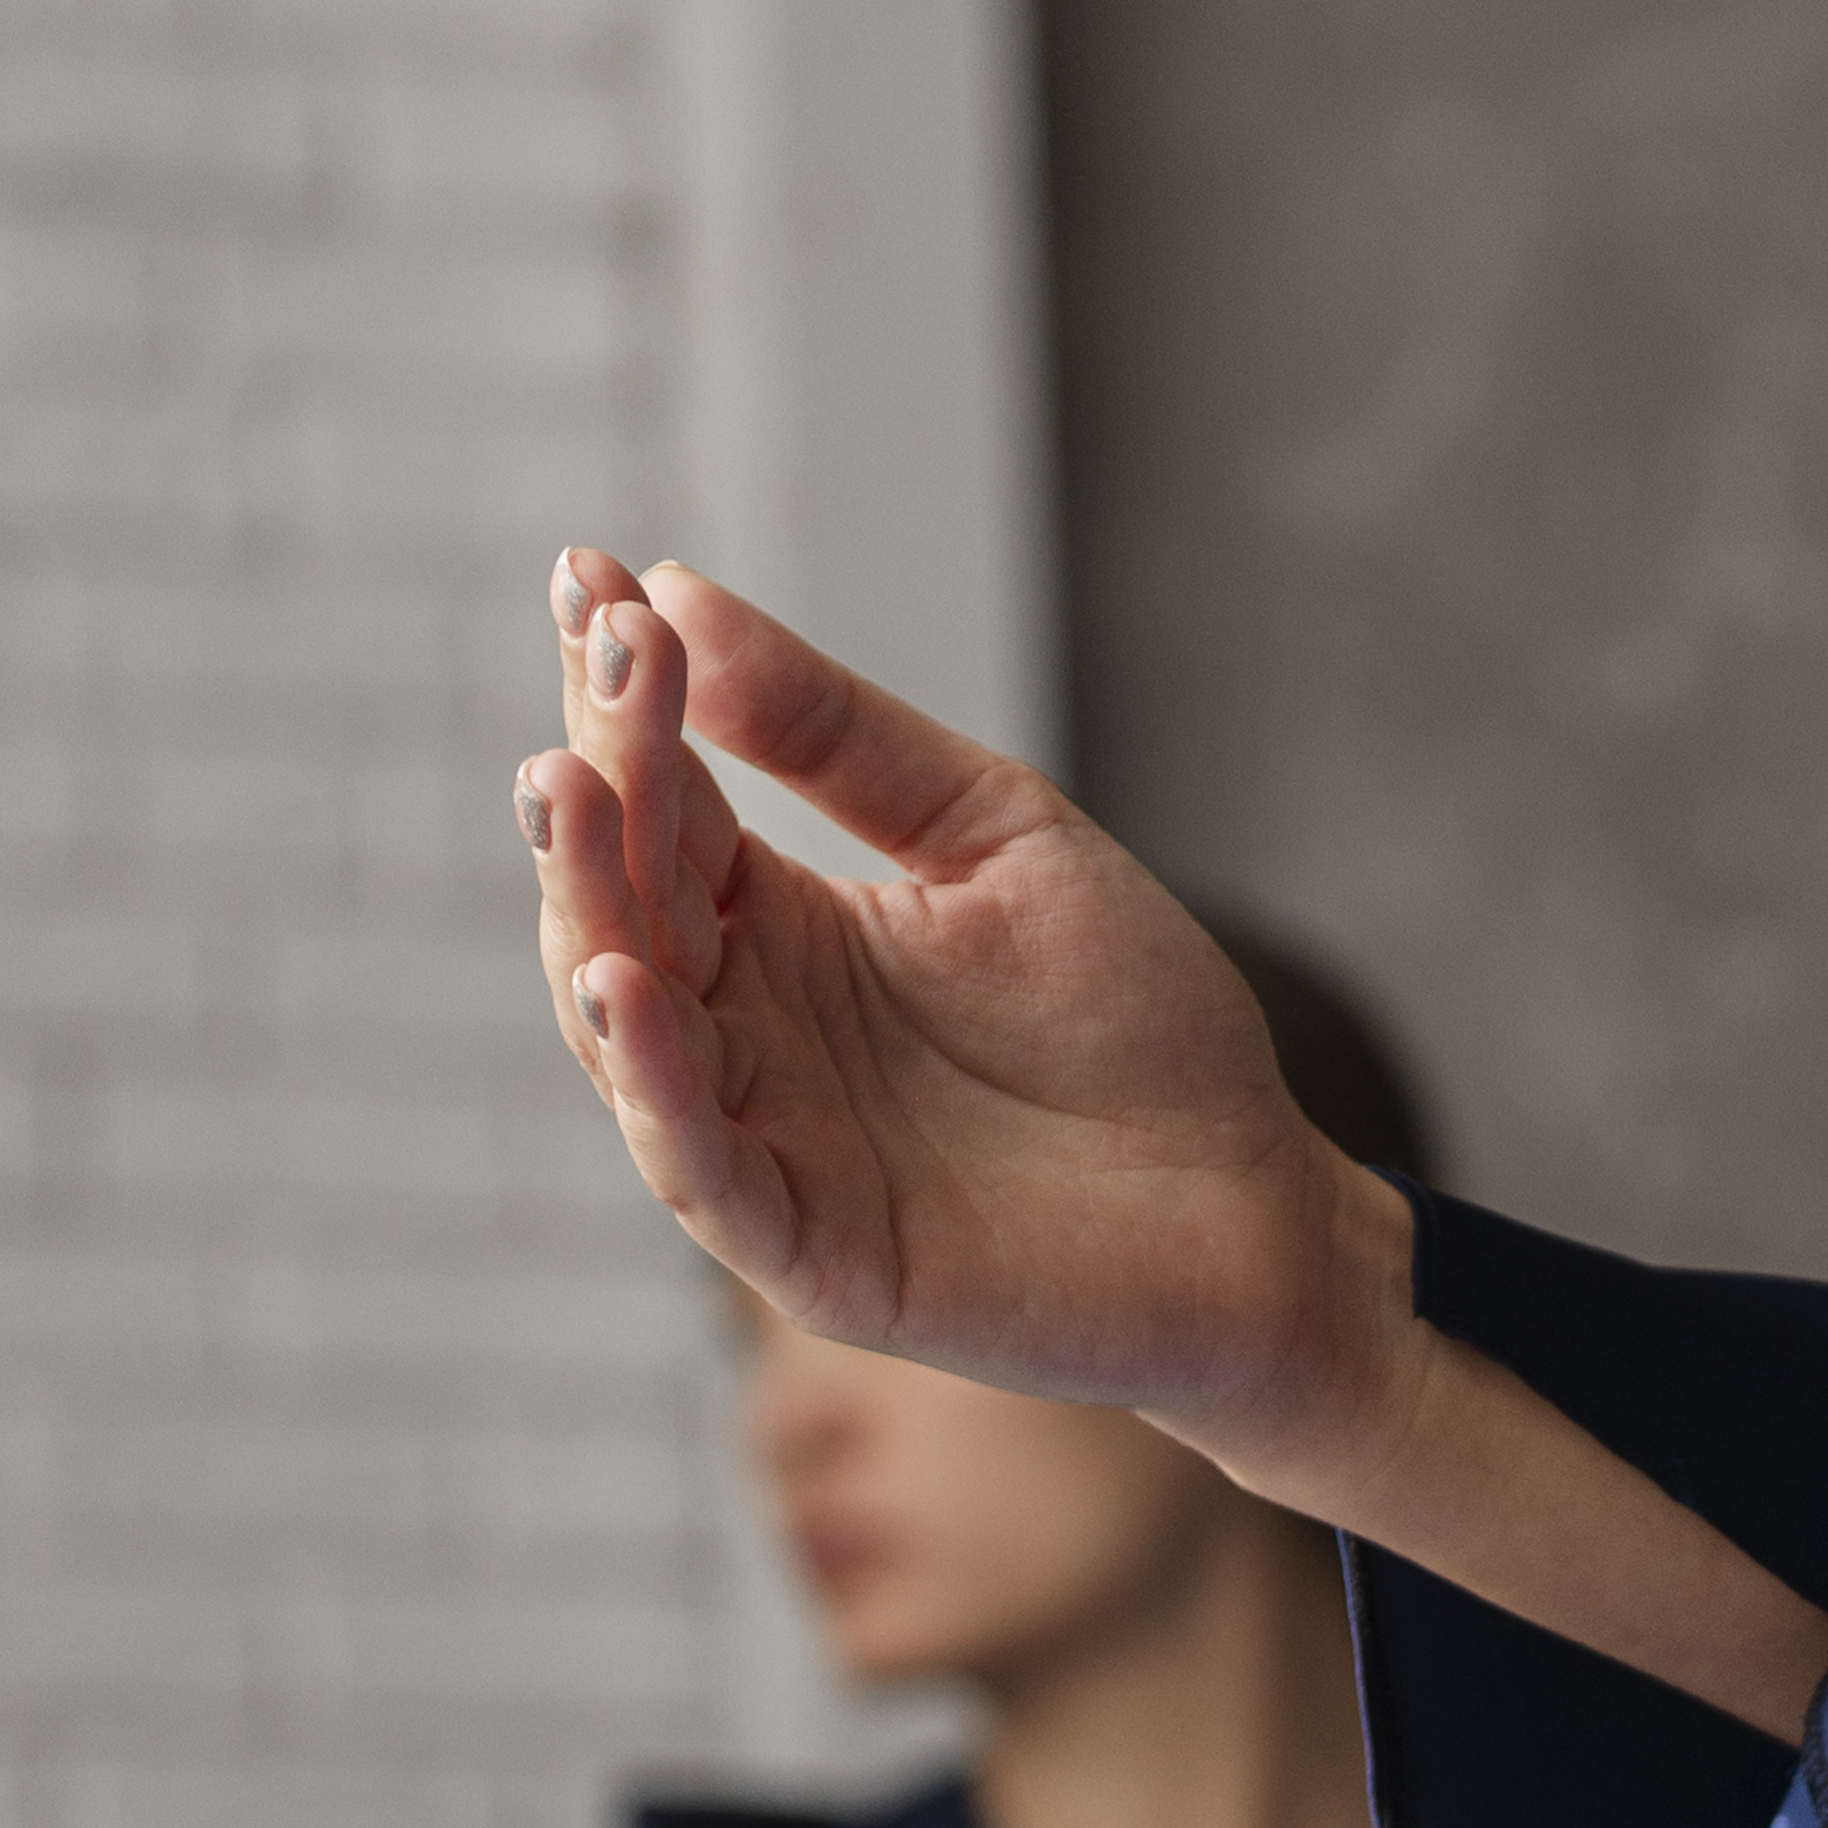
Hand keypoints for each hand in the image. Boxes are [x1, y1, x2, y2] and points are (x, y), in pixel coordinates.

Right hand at [522, 554, 1412, 1500]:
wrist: (1256, 1201)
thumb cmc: (1134, 1018)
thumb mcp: (997, 836)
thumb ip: (843, 740)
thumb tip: (680, 595)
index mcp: (781, 924)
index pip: (661, 800)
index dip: (619, 696)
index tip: (591, 574)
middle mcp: (747, 1029)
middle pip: (622, 903)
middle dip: (596, 789)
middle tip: (597, 675)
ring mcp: (767, 1142)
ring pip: (626, 1032)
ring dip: (588, 914)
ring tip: (570, 793)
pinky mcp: (811, 1253)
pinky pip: (702, 1172)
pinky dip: (654, 1086)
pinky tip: (625, 984)